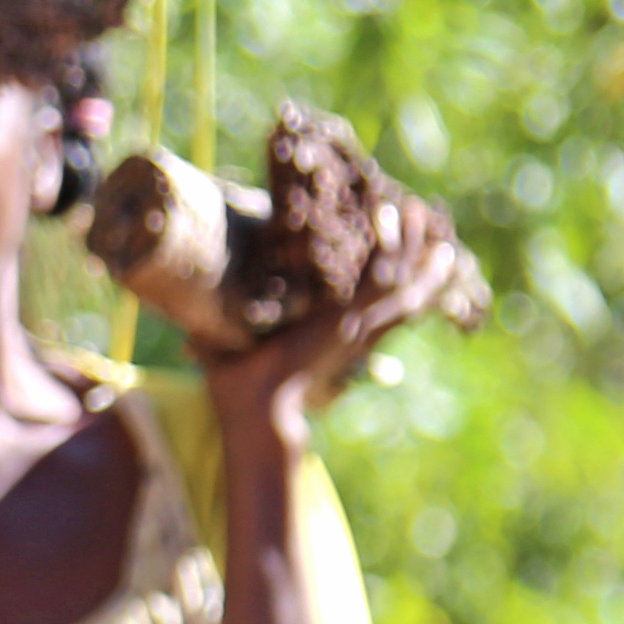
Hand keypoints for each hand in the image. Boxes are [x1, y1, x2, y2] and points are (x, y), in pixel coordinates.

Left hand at [203, 199, 463, 440]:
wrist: (256, 410)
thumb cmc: (242, 391)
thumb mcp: (235, 357)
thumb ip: (218, 343)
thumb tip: (187, 340)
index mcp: (336, 341)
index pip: (378, 310)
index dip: (398, 287)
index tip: (407, 263)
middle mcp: (353, 333)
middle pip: (402, 293)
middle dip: (419, 262)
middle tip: (437, 233)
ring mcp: (352, 326)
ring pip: (396, 280)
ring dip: (410, 246)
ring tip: (423, 214)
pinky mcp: (344, 319)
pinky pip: (377, 278)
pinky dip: (388, 248)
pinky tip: (394, 218)